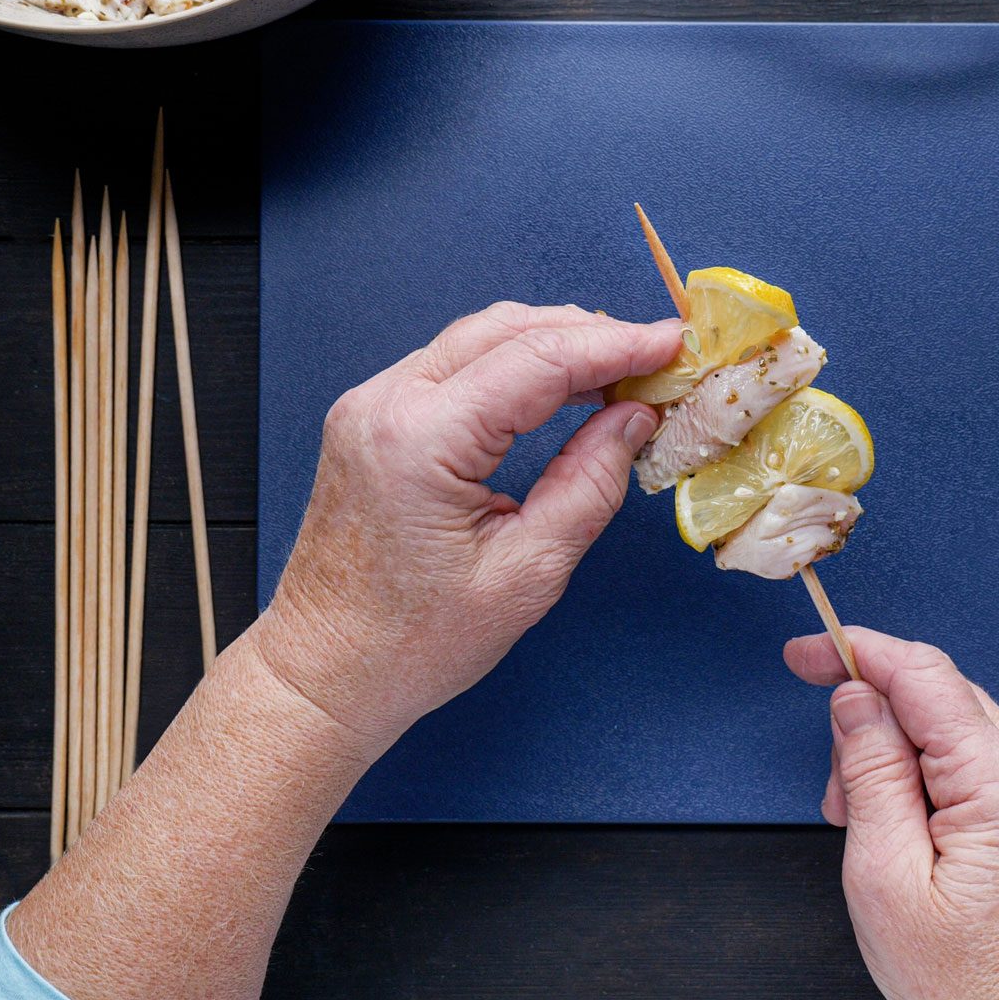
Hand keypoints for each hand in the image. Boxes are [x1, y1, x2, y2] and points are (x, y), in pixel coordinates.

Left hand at [259, 302, 680, 746]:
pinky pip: (455, 365)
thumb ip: (589, 486)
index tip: (673, 345)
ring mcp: (371, 405)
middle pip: (506, 329)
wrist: (324, 671)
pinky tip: (562, 388)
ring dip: (554, 344)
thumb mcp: (526, 574)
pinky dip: (515, 364)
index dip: (615, 345)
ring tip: (621, 371)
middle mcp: (386, 404)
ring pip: (479, 337)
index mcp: (419, 440)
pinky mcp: (372, 417)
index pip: (536, 360)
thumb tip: (634, 419)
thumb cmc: (411, 643)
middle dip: (590, 334)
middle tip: (657, 358)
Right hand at [785, 629, 998, 999]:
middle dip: (871, 723)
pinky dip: (924, 777)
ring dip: (894, 755)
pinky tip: (902, 828)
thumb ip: (869, 772)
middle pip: (937, 695)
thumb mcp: (884, 876)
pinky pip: (971, 760)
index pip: (923, 675)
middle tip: (837, 792)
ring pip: (950, 726)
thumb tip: (855, 697)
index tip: (805, 652)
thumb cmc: (964, 986)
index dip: (856, 651)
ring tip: (868, 829)